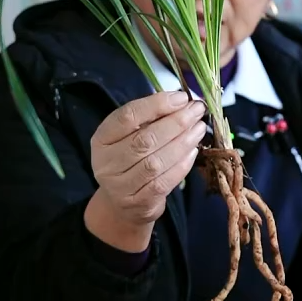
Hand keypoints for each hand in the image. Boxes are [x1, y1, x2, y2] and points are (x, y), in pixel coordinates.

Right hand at [84, 90, 205, 251]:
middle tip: (197, 110)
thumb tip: (182, 101)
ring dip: (183, 142)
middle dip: (176, 122)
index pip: (127, 117)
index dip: (156, 105)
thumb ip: (150, 118)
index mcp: (102, 139)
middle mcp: (106, 163)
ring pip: (156, 161)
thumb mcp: (130, 136)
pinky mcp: (139, 202)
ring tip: (199, 128)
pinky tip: (194, 151)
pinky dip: (182, 164)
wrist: (123, 202)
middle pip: (144, 139)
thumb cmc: (131, 159)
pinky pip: (164, 181)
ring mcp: (121, 185)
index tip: (181, 98)